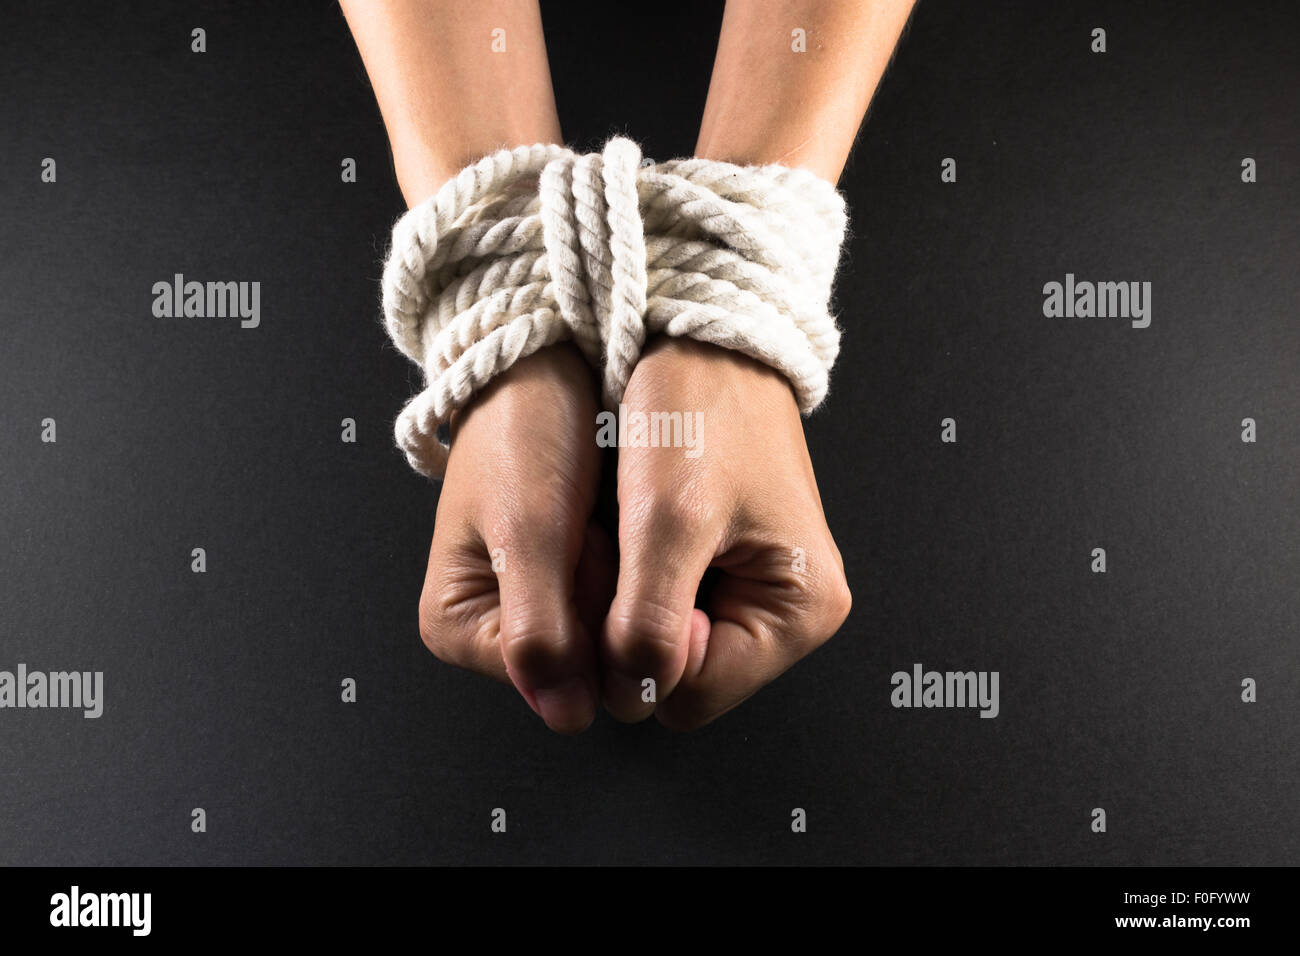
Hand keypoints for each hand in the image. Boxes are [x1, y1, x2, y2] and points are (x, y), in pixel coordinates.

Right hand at [417, 343, 613, 733]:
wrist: (544, 364)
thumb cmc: (524, 431)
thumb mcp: (530, 530)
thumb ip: (542, 631)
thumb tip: (566, 716)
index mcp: (457, 628)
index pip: (552, 674)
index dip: (591, 621)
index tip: (591, 550)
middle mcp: (492, 628)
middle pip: (580, 659)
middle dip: (607, 600)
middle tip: (597, 530)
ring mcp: (535, 605)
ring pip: (606, 631)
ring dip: (623, 581)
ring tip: (601, 517)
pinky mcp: (569, 580)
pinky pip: (617, 598)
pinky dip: (629, 564)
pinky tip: (617, 523)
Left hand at [601, 337, 851, 729]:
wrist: (701, 334)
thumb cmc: (701, 408)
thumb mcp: (666, 521)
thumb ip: (647, 625)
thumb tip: (629, 698)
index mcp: (799, 611)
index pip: (689, 697)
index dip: (636, 654)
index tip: (619, 581)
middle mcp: (787, 609)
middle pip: (678, 675)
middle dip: (630, 627)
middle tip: (615, 549)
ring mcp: (756, 587)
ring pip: (662, 642)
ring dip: (625, 601)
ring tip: (621, 531)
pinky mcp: (725, 564)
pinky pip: (662, 604)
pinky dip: (630, 578)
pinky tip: (626, 529)